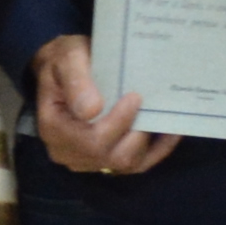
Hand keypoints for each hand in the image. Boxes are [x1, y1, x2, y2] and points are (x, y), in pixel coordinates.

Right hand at [30, 33, 168, 175]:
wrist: (65, 68)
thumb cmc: (65, 61)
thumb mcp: (67, 59)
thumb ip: (77, 81)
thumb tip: (92, 110)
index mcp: (54, 129)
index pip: (93, 140)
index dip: (118, 123)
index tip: (135, 96)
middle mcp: (67, 152)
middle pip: (112, 156)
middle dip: (137, 132)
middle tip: (149, 104)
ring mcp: (87, 161)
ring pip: (127, 164)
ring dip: (149, 142)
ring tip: (164, 115)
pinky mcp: (105, 161)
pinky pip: (135, 164)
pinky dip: (156, 150)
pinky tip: (171, 132)